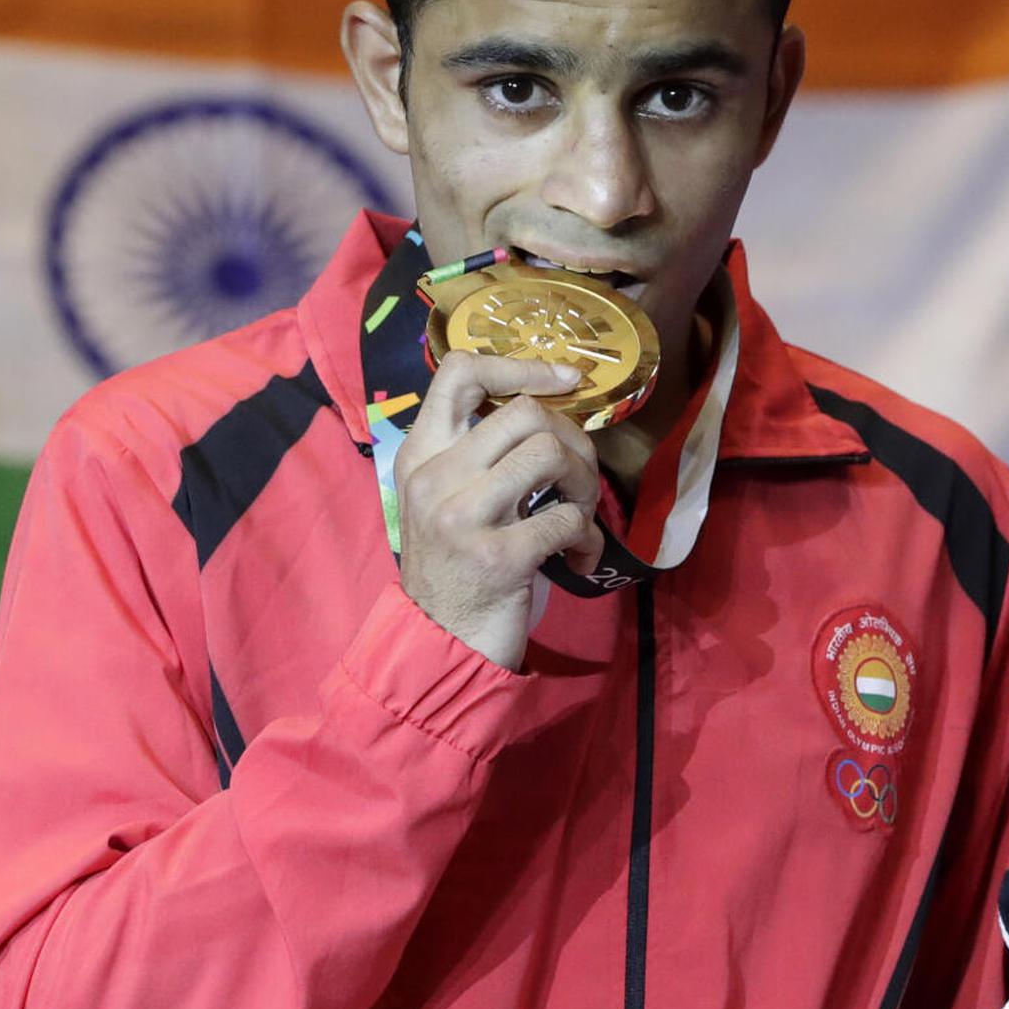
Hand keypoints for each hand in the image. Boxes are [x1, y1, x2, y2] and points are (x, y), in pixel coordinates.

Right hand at [395, 351, 603, 670]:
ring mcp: (463, 517)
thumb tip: (548, 412)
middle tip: (576, 478)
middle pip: (525, 412)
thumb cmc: (453, 568)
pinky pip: (568, 520)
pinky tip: (579, 557)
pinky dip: (588, 538)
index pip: (460, 372)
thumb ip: (476, 455)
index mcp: (420, 455)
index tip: (565, 380)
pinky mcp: (499, 557)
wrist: (439, 645)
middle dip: (572, 439)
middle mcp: (435, 477)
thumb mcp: (444, 500)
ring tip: (579, 515)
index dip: (520, 364)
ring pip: (551, 455)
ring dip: (584, 485)